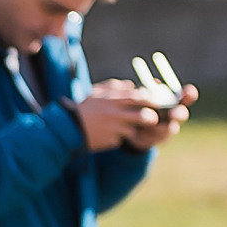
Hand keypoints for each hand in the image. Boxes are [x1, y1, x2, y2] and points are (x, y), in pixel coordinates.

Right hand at [76, 80, 191, 150]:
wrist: (69, 127)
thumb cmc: (86, 107)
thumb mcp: (99, 91)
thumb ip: (116, 86)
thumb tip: (132, 86)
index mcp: (114, 100)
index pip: (140, 98)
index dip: (152, 100)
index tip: (157, 102)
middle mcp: (117, 114)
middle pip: (145, 116)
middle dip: (152, 118)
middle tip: (151, 119)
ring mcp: (115, 129)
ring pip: (135, 129)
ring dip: (134, 129)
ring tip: (125, 127)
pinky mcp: (112, 141)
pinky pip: (122, 139)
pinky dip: (119, 137)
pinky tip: (109, 134)